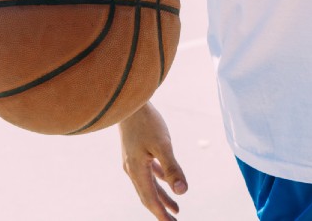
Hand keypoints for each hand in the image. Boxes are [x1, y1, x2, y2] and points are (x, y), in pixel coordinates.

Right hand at [118, 103, 186, 219]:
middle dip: (161, 210)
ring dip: (162, 197)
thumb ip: (172, 168)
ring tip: (175, 208)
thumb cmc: (146, 121)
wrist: (129, 102)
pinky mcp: (136, 152)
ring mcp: (133, 160)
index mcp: (137, 171)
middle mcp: (132, 169)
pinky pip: (148, 172)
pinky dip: (158, 180)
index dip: (160, 213)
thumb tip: (182, 191)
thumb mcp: (162, 145)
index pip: (150, 199)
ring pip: (149, 185)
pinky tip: (167, 182)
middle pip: (148, 196)